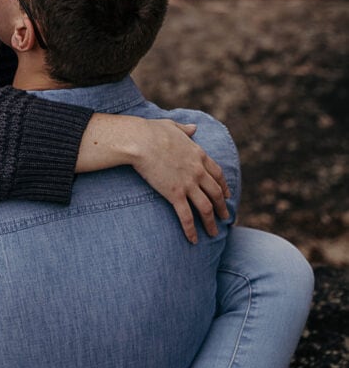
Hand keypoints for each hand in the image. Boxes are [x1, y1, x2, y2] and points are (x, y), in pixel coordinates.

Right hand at [129, 118, 229, 242]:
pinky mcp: (175, 194)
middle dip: (222, 208)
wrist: (140, 141)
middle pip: (216, 193)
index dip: (224, 186)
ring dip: (211, 223)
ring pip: (206, 208)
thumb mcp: (173, 126)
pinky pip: (187, 217)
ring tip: (214, 234)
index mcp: (199, 155)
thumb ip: (186, 129)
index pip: (217, 174)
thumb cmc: (152, 131)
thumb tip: (194, 127)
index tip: (227, 196)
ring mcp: (188, 184)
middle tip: (225, 218)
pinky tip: (194, 240)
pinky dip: (192, 230)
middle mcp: (198, 171)